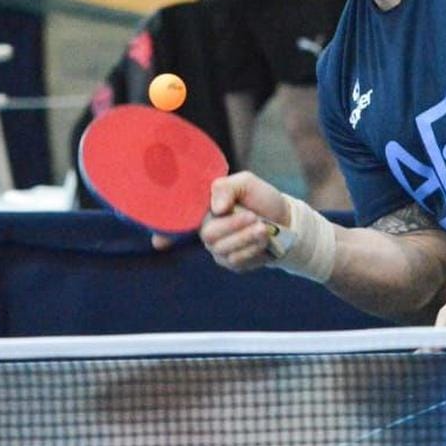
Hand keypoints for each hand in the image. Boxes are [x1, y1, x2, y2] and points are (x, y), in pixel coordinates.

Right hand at [152, 171, 288, 269]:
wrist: (286, 220)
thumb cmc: (262, 199)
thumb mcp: (246, 183)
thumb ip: (226, 187)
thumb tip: (217, 208)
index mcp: (204, 210)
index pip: (178, 221)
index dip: (165, 232)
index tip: (159, 241)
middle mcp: (207, 230)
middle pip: (208, 235)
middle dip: (234, 226)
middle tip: (253, 216)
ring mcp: (219, 249)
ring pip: (222, 249)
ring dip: (247, 237)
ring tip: (263, 227)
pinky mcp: (232, 263)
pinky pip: (235, 260)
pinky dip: (252, 249)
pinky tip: (263, 241)